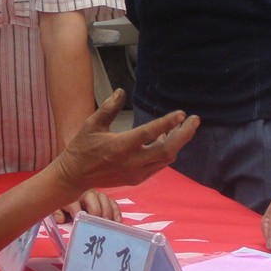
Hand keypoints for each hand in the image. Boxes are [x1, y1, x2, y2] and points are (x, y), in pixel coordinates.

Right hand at [52, 89, 197, 195]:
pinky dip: (166, 152)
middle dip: (184, 135)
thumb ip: (108, 108)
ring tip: (182, 127)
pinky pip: (159, 165)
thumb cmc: (82, 147)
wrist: (75, 176)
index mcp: (121, 147)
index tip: (182, 113)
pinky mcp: (137, 179)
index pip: (151, 133)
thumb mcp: (92, 124)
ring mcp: (136, 173)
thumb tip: (122, 92)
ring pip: (166, 158)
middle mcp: (132, 162)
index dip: (168, 123)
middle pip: (168, 150)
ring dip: (177, 143)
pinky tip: (165, 140)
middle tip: (195, 120)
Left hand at [55, 188, 120, 223]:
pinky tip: (117, 222)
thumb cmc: (64, 205)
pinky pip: (113, 203)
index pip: (74, 204)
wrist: (69, 192)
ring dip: (107, 213)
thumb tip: (61, 219)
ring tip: (107, 226)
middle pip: (93, 200)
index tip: (79, 224)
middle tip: (97, 226)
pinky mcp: (106, 199)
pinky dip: (116, 212)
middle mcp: (86, 193)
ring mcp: (97, 195)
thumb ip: (56, 213)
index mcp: (71, 195)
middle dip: (95, 213)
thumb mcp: (57, 208)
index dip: (77, 214)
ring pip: (104, 200)